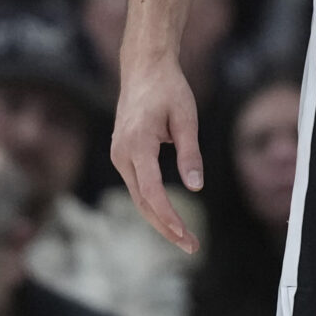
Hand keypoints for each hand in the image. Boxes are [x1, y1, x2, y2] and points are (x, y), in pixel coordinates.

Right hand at [110, 52, 201, 251]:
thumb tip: (196, 186)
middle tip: (191, 247)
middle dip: (166, 227)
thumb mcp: (187, 117)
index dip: (168, 216)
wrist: (144, 69)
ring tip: (185, 239)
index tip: (184, 234)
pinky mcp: (123, 155)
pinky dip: (153, 205)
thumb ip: (190, 153)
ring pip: (139, 198)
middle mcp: (122, 154)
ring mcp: (119, 155)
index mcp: (137, 144)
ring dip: (160, 220)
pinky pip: (138, 186)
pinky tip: (170, 218)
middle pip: (143, 202)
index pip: (151, 191)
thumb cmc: (168, 89)